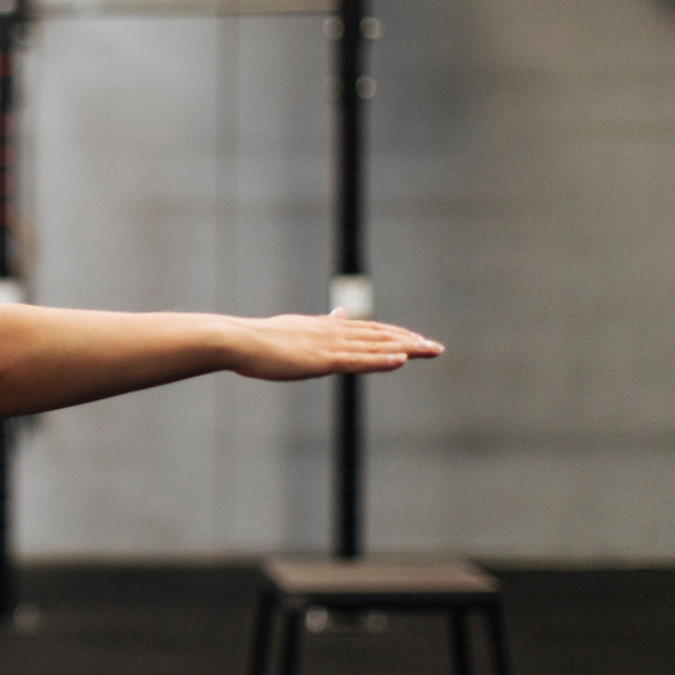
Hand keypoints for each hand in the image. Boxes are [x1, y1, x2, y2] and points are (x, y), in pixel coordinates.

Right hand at [227, 308, 442, 380]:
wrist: (238, 340)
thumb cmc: (258, 341)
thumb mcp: (295, 330)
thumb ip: (321, 325)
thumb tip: (340, 314)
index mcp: (326, 328)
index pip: (369, 331)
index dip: (395, 335)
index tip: (417, 339)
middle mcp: (334, 333)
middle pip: (381, 336)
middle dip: (411, 341)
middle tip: (437, 347)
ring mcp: (329, 346)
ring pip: (376, 347)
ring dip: (407, 348)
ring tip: (431, 350)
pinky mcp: (323, 360)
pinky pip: (360, 360)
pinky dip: (383, 360)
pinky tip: (403, 359)